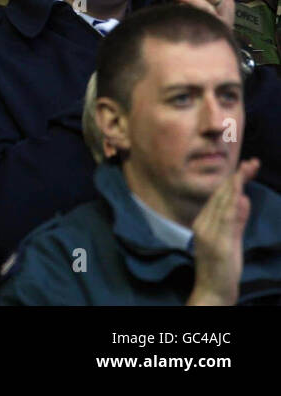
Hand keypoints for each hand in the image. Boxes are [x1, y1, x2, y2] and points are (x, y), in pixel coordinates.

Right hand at [189, 158, 258, 305]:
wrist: (211, 292)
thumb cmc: (220, 269)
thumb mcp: (230, 241)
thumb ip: (236, 220)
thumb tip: (244, 198)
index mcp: (203, 222)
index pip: (219, 196)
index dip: (233, 180)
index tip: (246, 166)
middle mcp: (203, 224)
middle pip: (221, 196)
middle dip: (237, 178)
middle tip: (251, 162)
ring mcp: (210, 234)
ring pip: (223, 204)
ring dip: (236, 185)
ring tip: (247, 170)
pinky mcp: (219, 244)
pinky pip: (226, 220)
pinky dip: (233, 205)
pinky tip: (240, 194)